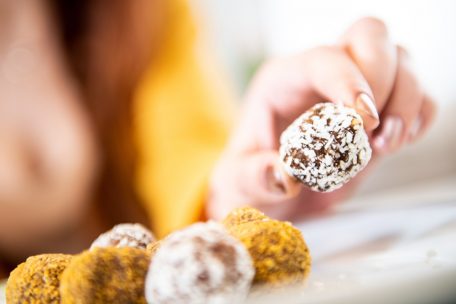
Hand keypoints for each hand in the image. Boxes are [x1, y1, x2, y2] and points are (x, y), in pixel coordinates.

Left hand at [208, 17, 435, 220]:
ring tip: (386, 146)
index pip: (324, 58)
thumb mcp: (239, 180)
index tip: (363, 122)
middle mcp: (322, 76)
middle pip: (370, 37)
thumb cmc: (252, 177)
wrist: (272, 192)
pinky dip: (420, 116)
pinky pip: (418, 95)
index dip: (350, 82)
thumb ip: (254, 176)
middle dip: (385, 81)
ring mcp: (355, 90)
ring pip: (403, 61)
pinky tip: (399, 142)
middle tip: (374, 134)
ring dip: (407, 103)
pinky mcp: (378, 113)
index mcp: (284, 79)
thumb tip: (285, 176)